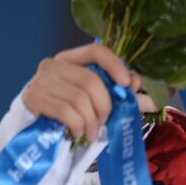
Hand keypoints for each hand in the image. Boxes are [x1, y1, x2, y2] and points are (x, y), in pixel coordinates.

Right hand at [20, 44, 155, 140]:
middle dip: (104, 106)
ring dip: (91, 120)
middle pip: (91, 81)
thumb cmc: (68, 108)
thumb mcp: (94, 99)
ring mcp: (42, 80)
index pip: (97, 51)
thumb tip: (153, 99)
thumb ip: (122, 97)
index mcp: (73, 59)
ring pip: (80, 99)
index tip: (127, 84)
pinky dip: (78, 125)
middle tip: (103, 122)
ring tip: (92, 132)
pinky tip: (79, 133)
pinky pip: (65, 112)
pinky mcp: (34, 97)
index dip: (115, 65)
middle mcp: (55, 64)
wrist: (32, 123)